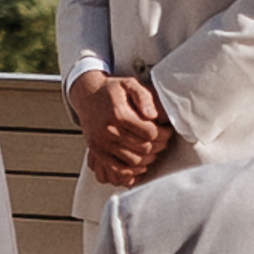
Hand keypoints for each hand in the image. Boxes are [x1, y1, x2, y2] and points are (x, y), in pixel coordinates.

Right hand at [68, 68, 170, 186]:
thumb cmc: (111, 90)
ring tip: (152, 148)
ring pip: (134, 160)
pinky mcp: (96, 151)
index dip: (164, 133)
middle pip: (144, 148)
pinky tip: (140, 163)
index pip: (151, 132)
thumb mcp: (129, 84)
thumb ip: (143, 96)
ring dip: (148, 157)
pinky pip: (118, 169)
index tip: (167, 129)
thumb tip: (153, 115)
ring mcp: (101, 143)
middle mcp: (108, 130)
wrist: (87, 95)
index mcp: (119, 113)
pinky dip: (132, 170)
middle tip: (163, 140)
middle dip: (159, 145)